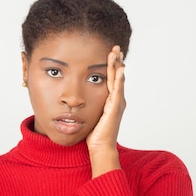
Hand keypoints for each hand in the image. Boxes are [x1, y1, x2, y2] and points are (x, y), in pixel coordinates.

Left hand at [87, 45, 125, 176]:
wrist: (101, 148)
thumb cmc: (94, 135)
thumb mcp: (90, 115)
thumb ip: (87, 105)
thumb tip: (76, 99)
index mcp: (111, 101)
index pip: (112, 79)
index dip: (111, 66)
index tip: (109, 53)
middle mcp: (116, 100)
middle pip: (117, 76)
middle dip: (116, 61)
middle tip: (116, 48)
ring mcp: (117, 104)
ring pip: (118, 80)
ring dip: (117, 66)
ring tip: (117, 53)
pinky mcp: (115, 108)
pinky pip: (117, 91)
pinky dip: (119, 79)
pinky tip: (119, 70)